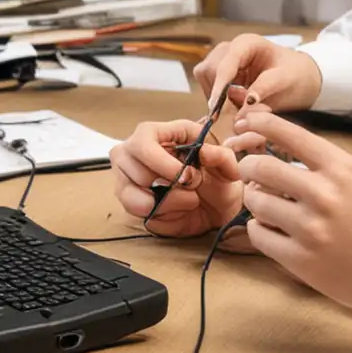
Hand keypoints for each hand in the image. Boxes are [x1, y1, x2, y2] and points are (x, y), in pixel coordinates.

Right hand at [109, 118, 242, 237]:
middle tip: (193, 187)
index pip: (142, 143)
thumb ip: (221, 156)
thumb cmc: (215, 177)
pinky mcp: (130, 205)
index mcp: (155, 134)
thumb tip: (204, 152)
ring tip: (187, 199)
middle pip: (139, 174)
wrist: (215, 208)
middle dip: (173, 188)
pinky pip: (143, 216)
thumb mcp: (225, 166)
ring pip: (137, 199)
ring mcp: (126, 180)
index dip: (162, 162)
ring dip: (170, 205)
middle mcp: (132, 154)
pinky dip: (166, 218)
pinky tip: (177, 210)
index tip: (187, 177)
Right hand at [195, 35, 322, 115]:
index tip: (214, 109)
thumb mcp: (285, 81)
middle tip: (236, 110)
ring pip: (205, 77)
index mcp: (247, 43)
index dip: (218, 87)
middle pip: (209, 69)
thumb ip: (264, 91)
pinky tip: (235, 103)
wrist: (300, 75)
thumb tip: (243, 106)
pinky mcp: (221, 70)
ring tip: (240, 105)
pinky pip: (209, 84)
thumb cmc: (295, 75)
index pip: (225, 65)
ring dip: (217, 95)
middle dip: (218, 92)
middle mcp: (231, 47)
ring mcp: (223, 58)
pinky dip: (218, 97)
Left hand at [229, 110, 351, 315]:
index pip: (288, 133)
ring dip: (254, 199)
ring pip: (255, 201)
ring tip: (265, 203)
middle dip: (248, 166)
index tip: (245, 121)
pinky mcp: (301, 260)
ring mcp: (312, 229)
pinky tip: (271, 228)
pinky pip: (258, 233)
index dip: (260, 123)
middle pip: (260, 166)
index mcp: (340, 169)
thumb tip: (268, 147)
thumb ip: (319, 161)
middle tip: (250, 171)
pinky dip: (258, 228)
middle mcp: (325, 195)